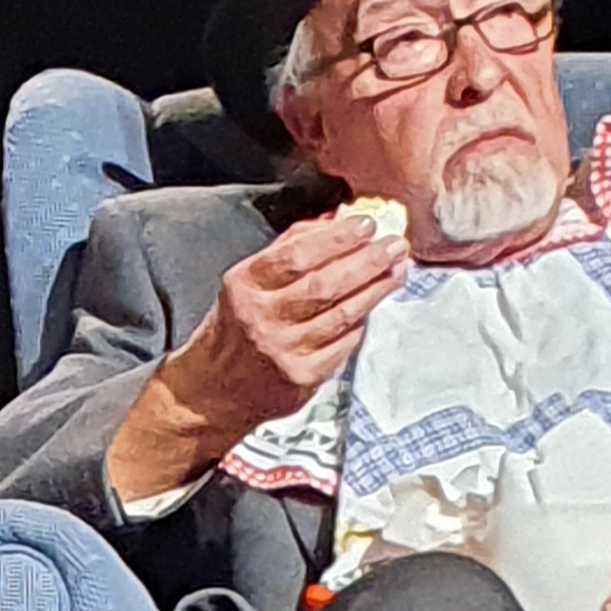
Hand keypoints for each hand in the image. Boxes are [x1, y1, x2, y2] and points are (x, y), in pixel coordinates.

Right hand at [107, 207, 408, 504]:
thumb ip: (288, 249)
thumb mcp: (247, 281)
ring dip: (375, 290)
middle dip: (367, 262)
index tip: (366, 225)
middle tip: (394, 245)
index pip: (296, 256)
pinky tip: (373, 307)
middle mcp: (260, 318)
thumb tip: (334, 220)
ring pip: (341, 315)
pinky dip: (361, 323)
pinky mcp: (301, 377)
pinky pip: (342, 344)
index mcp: (244, 286)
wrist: (213, 390)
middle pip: (324, 285)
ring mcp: (282, 350)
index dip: (337, 239)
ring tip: (397, 270)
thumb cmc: (236, 327)